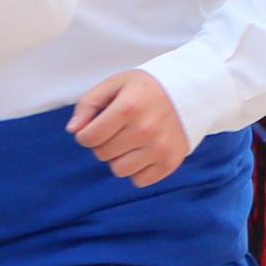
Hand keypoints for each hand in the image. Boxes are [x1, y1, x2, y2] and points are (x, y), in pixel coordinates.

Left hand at [68, 69, 191, 186]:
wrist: (192, 91)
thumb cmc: (149, 87)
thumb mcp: (116, 84)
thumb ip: (88, 103)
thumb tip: (73, 130)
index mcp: (128, 108)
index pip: (89, 138)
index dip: (85, 135)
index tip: (94, 128)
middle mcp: (145, 130)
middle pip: (102, 155)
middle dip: (103, 144)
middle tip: (117, 131)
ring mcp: (159, 148)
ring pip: (119, 171)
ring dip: (119, 158)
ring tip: (130, 142)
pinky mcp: (170, 162)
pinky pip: (139, 181)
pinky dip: (137, 170)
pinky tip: (144, 152)